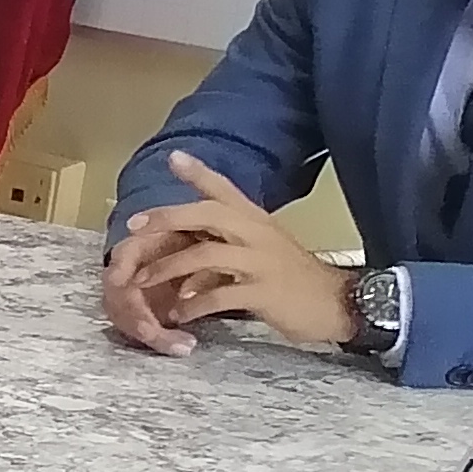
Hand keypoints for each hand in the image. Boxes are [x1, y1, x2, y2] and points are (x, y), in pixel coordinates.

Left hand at [115, 155, 360, 350]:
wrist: (339, 303)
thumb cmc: (295, 277)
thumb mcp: (264, 247)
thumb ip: (228, 242)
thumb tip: (187, 248)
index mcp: (257, 220)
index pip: (226, 189)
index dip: (199, 172)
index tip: (174, 157)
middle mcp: (257, 234)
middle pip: (208, 213)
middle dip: (167, 217)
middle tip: (133, 227)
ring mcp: (260, 262)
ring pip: (205, 255)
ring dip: (168, 268)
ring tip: (142, 282)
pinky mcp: (263, 293)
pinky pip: (218, 295)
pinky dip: (193, 304)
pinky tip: (178, 313)